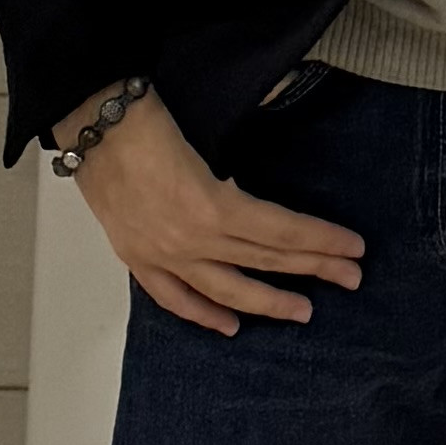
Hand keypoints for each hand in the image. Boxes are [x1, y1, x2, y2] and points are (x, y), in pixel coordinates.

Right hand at [52, 83, 363, 336]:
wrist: (92, 121)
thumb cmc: (148, 119)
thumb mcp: (208, 139)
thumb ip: (237, 179)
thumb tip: (269, 204)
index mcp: (212, 204)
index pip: (281, 231)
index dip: (321, 240)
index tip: (353, 247)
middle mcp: (190, 238)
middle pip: (264, 259)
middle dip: (314, 268)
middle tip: (351, 278)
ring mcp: (162, 253)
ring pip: (226, 288)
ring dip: (268, 301)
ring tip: (304, 311)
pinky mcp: (137, 257)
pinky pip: (174, 297)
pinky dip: (202, 313)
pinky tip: (230, 325)